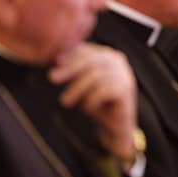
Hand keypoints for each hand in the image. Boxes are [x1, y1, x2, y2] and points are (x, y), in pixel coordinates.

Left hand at [49, 43, 137, 160]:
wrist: (116, 126)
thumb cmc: (98, 102)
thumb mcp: (83, 83)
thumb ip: (75, 69)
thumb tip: (56, 59)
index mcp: (109, 55)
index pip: (87, 50)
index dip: (69, 56)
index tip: (54, 63)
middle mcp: (119, 61)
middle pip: (90, 60)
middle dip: (69, 69)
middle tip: (52, 78)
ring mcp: (124, 74)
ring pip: (95, 76)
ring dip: (76, 89)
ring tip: (65, 101)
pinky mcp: (126, 89)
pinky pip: (102, 91)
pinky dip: (91, 101)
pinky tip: (88, 108)